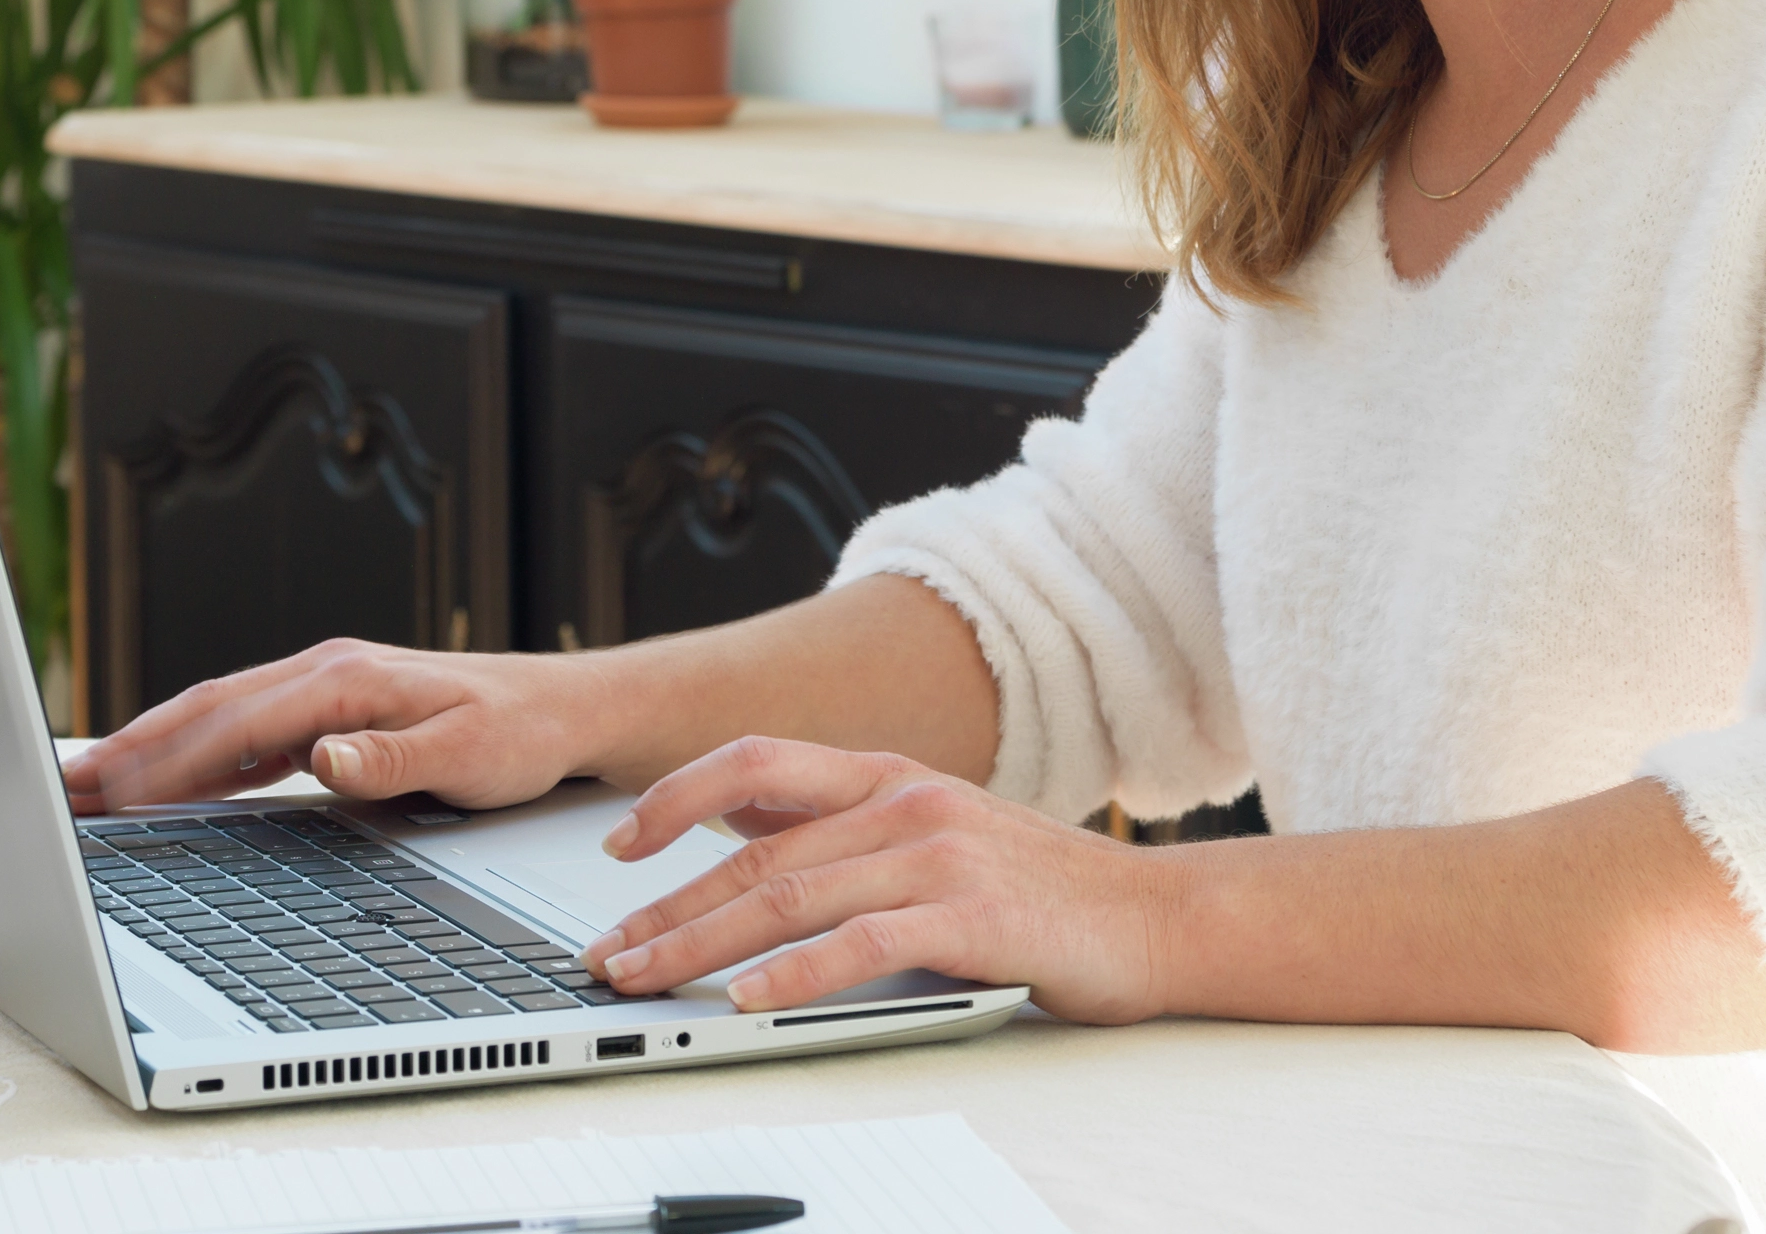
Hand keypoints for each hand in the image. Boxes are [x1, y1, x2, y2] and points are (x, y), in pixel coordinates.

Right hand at [60, 638, 615, 814]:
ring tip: (90, 783)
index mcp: (347, 678)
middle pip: (209, 709)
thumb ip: (393, 758)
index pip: (239, 720)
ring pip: (217, 716)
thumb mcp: (470, 753)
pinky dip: (193, 753)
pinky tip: (162, 780)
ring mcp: (323, 690)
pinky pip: (243, 731)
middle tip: (68, 785)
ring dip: (152, 747)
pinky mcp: (328, 713)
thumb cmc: (520, 731)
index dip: (171, 755)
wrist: (561, 710)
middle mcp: (326, 673)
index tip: (115, 787)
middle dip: (134, 746)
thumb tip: (322, 754)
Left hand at [583, 736, 1177, 1021]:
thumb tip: (743, 817)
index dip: (675, 799)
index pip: (754, 765)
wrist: (1157, 916)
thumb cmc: (1040, 886)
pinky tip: (751, 999)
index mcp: (886, 775)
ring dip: (704, 944)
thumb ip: (844, 821)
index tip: (618, 846)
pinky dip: (797, 973)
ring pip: (791, 896)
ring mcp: (938, 855)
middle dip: (667, 906)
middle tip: (608, 954)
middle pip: (755, 852)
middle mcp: (903, 801)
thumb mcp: (932, 826)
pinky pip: (864, 945)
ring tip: (648, 980)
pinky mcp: (973, 918)